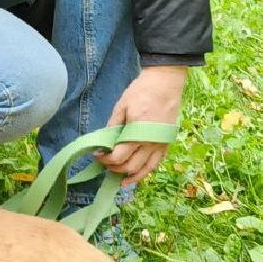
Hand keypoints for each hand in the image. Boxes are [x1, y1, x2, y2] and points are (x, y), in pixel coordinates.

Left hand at [94, 66, 185, 185]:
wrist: (165, 83)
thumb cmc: (141, 92)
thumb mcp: (121, 107)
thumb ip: (113, 126)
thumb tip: (103, 141)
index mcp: (137, 134)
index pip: (118, 157)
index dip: (105, 159)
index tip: (97, 154)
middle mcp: (150, 143)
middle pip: (130, 166)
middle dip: (114, 167)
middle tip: (104, 161)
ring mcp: (160, 145)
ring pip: (144, 169)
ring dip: (130, 175)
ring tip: (118, 178)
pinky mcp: (166, 143)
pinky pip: (155, 164)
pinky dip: (145, 172)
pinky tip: (135, 176)